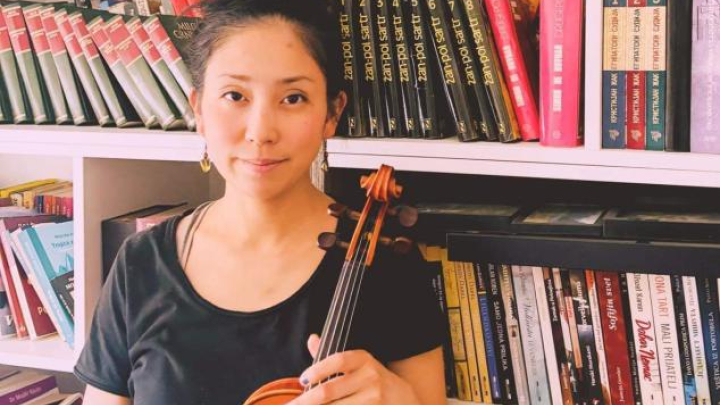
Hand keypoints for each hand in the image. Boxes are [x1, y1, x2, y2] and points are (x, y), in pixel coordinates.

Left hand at [288, 334, 420, 404]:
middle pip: (330, 390)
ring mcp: (374, 399)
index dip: (317, 370)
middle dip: (305, 401)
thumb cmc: (373, 382)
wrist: (405, 400)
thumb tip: (312, 339)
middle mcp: (370, 377)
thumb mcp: (358, 364)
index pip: (337, 360)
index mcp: (363, 360)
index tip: (302, 380)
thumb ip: (332, 357)